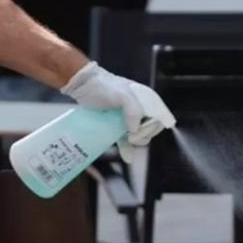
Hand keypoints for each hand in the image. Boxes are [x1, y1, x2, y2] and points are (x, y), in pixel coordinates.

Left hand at [61, 62, 176, 161]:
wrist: (83, 86)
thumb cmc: (103, 87)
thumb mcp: (121, 94)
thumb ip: (133, 110)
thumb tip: (135, 130)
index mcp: (146, 98)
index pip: (160, 117)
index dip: (153, 127)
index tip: (140, 131)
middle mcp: (140, 108)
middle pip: (150, 129)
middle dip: (143, 136)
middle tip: (130, 137)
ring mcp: (128, 117)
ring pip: (138, 135)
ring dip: (135, 143)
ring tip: (126, 142)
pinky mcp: (117, 124)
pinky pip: (126, 138)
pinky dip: (127, 148)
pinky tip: (127, 156)